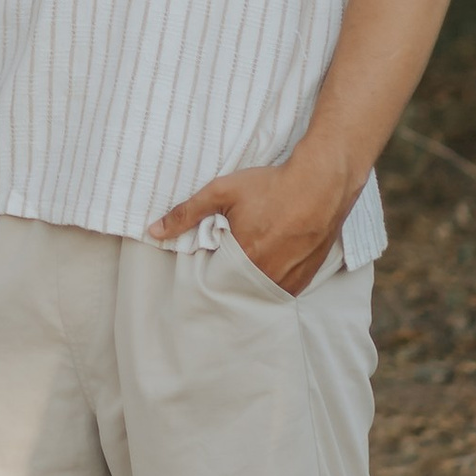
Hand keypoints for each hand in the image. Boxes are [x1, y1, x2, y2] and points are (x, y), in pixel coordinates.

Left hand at [147, 143, 354, 291]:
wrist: (322, 183)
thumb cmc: (272, 186)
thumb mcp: (223, 192)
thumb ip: (186, 213)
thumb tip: (153, 231)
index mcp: (243, 259)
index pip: (213, 279)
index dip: (208, 267)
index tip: (210, 254)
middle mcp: (266, 276)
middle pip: (235, 288)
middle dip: (227, 276)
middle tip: (230, 253)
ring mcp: (288, 280)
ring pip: (258, 292)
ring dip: (249, 282)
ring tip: (251, 257)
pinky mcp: (305, 280)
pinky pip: (279, 291)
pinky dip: (270, 282)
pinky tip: (269, 262)